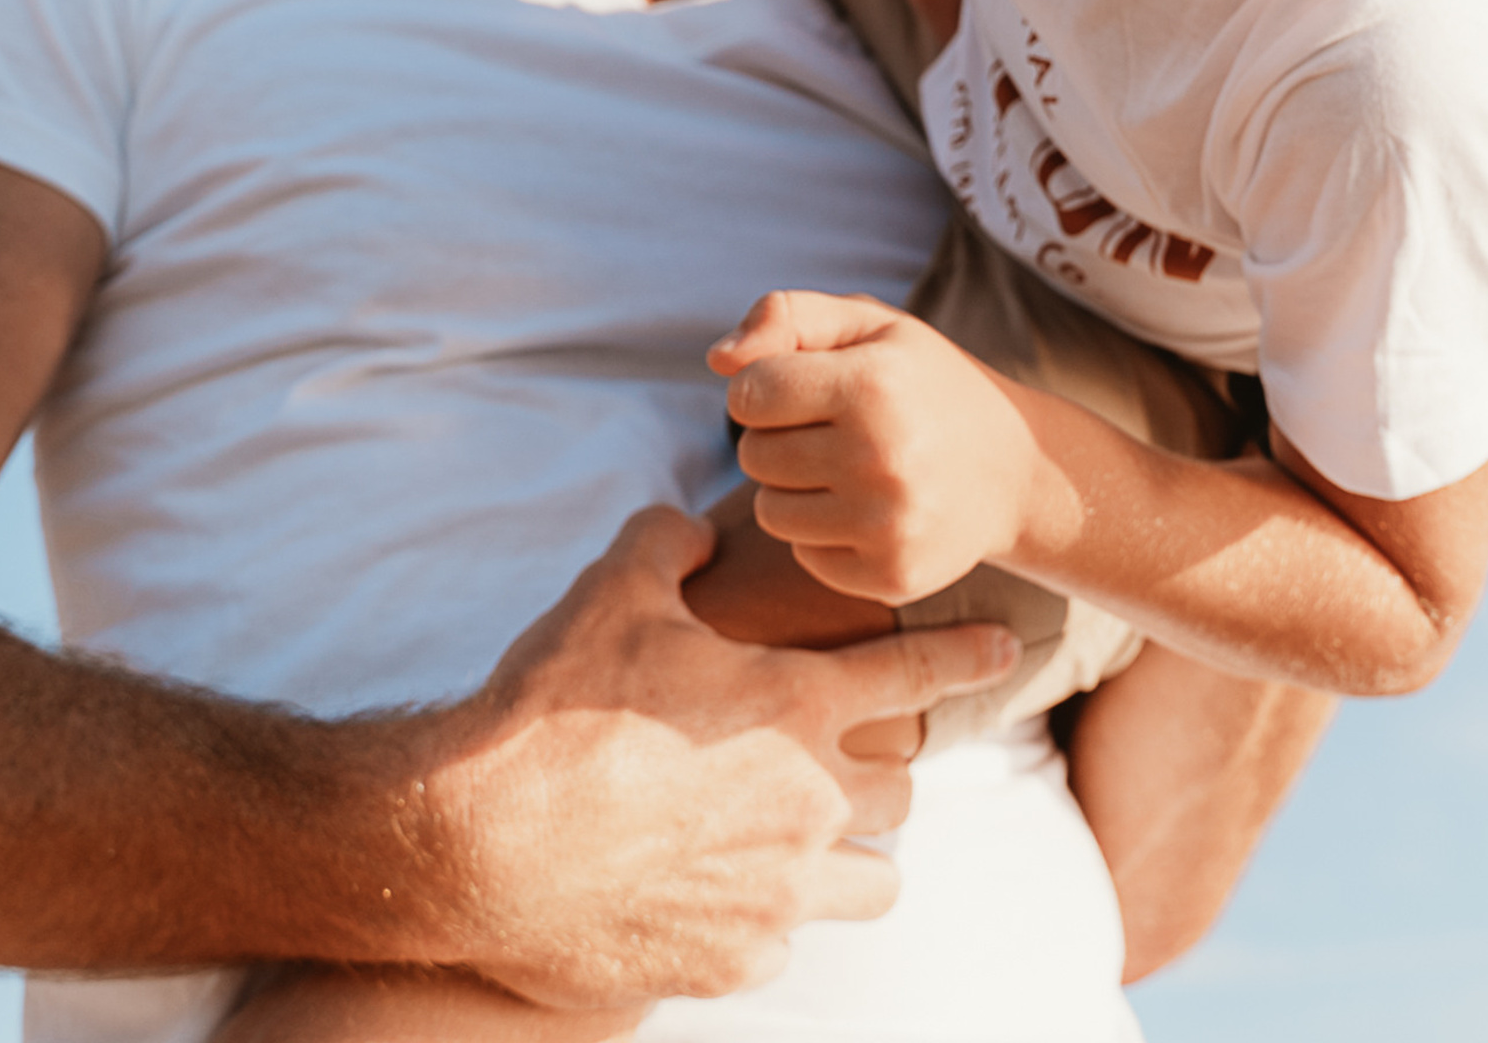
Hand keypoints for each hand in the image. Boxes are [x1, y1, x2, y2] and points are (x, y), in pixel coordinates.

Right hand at [416, 505, 1015, 1009]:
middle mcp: (809, 801)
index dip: (968, 654)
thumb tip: (691, 531)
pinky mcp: (736, 957)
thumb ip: (668, 543)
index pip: (917, 669)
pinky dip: (777, 914)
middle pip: (904, 786)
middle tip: (840, 756)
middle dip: (883, 767)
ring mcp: (779, 890)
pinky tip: (730, 892)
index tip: (1007, 648)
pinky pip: (793, 936)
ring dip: (856, 853)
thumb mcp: (613, 591)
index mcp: (798, 705)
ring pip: (877, 878)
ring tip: (813, 838)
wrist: (480, 841)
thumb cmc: (552, 707)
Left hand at [710, 292, 1038, 605]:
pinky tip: (870, 511)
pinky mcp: (891, 577)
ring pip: (770, 512)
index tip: (803, 387)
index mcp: (873, 384)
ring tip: (851, 469)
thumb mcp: (871, 325)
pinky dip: (824, 536)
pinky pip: (804, 557)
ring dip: (795, 490)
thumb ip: (788, 316)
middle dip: (779, 439)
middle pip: (753, 455)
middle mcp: (880, 457)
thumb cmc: (926, 385)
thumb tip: (717, 359)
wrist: (1016, 470)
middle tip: (835, 431)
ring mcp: (888, 525)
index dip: (764, 388)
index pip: (748, 392)